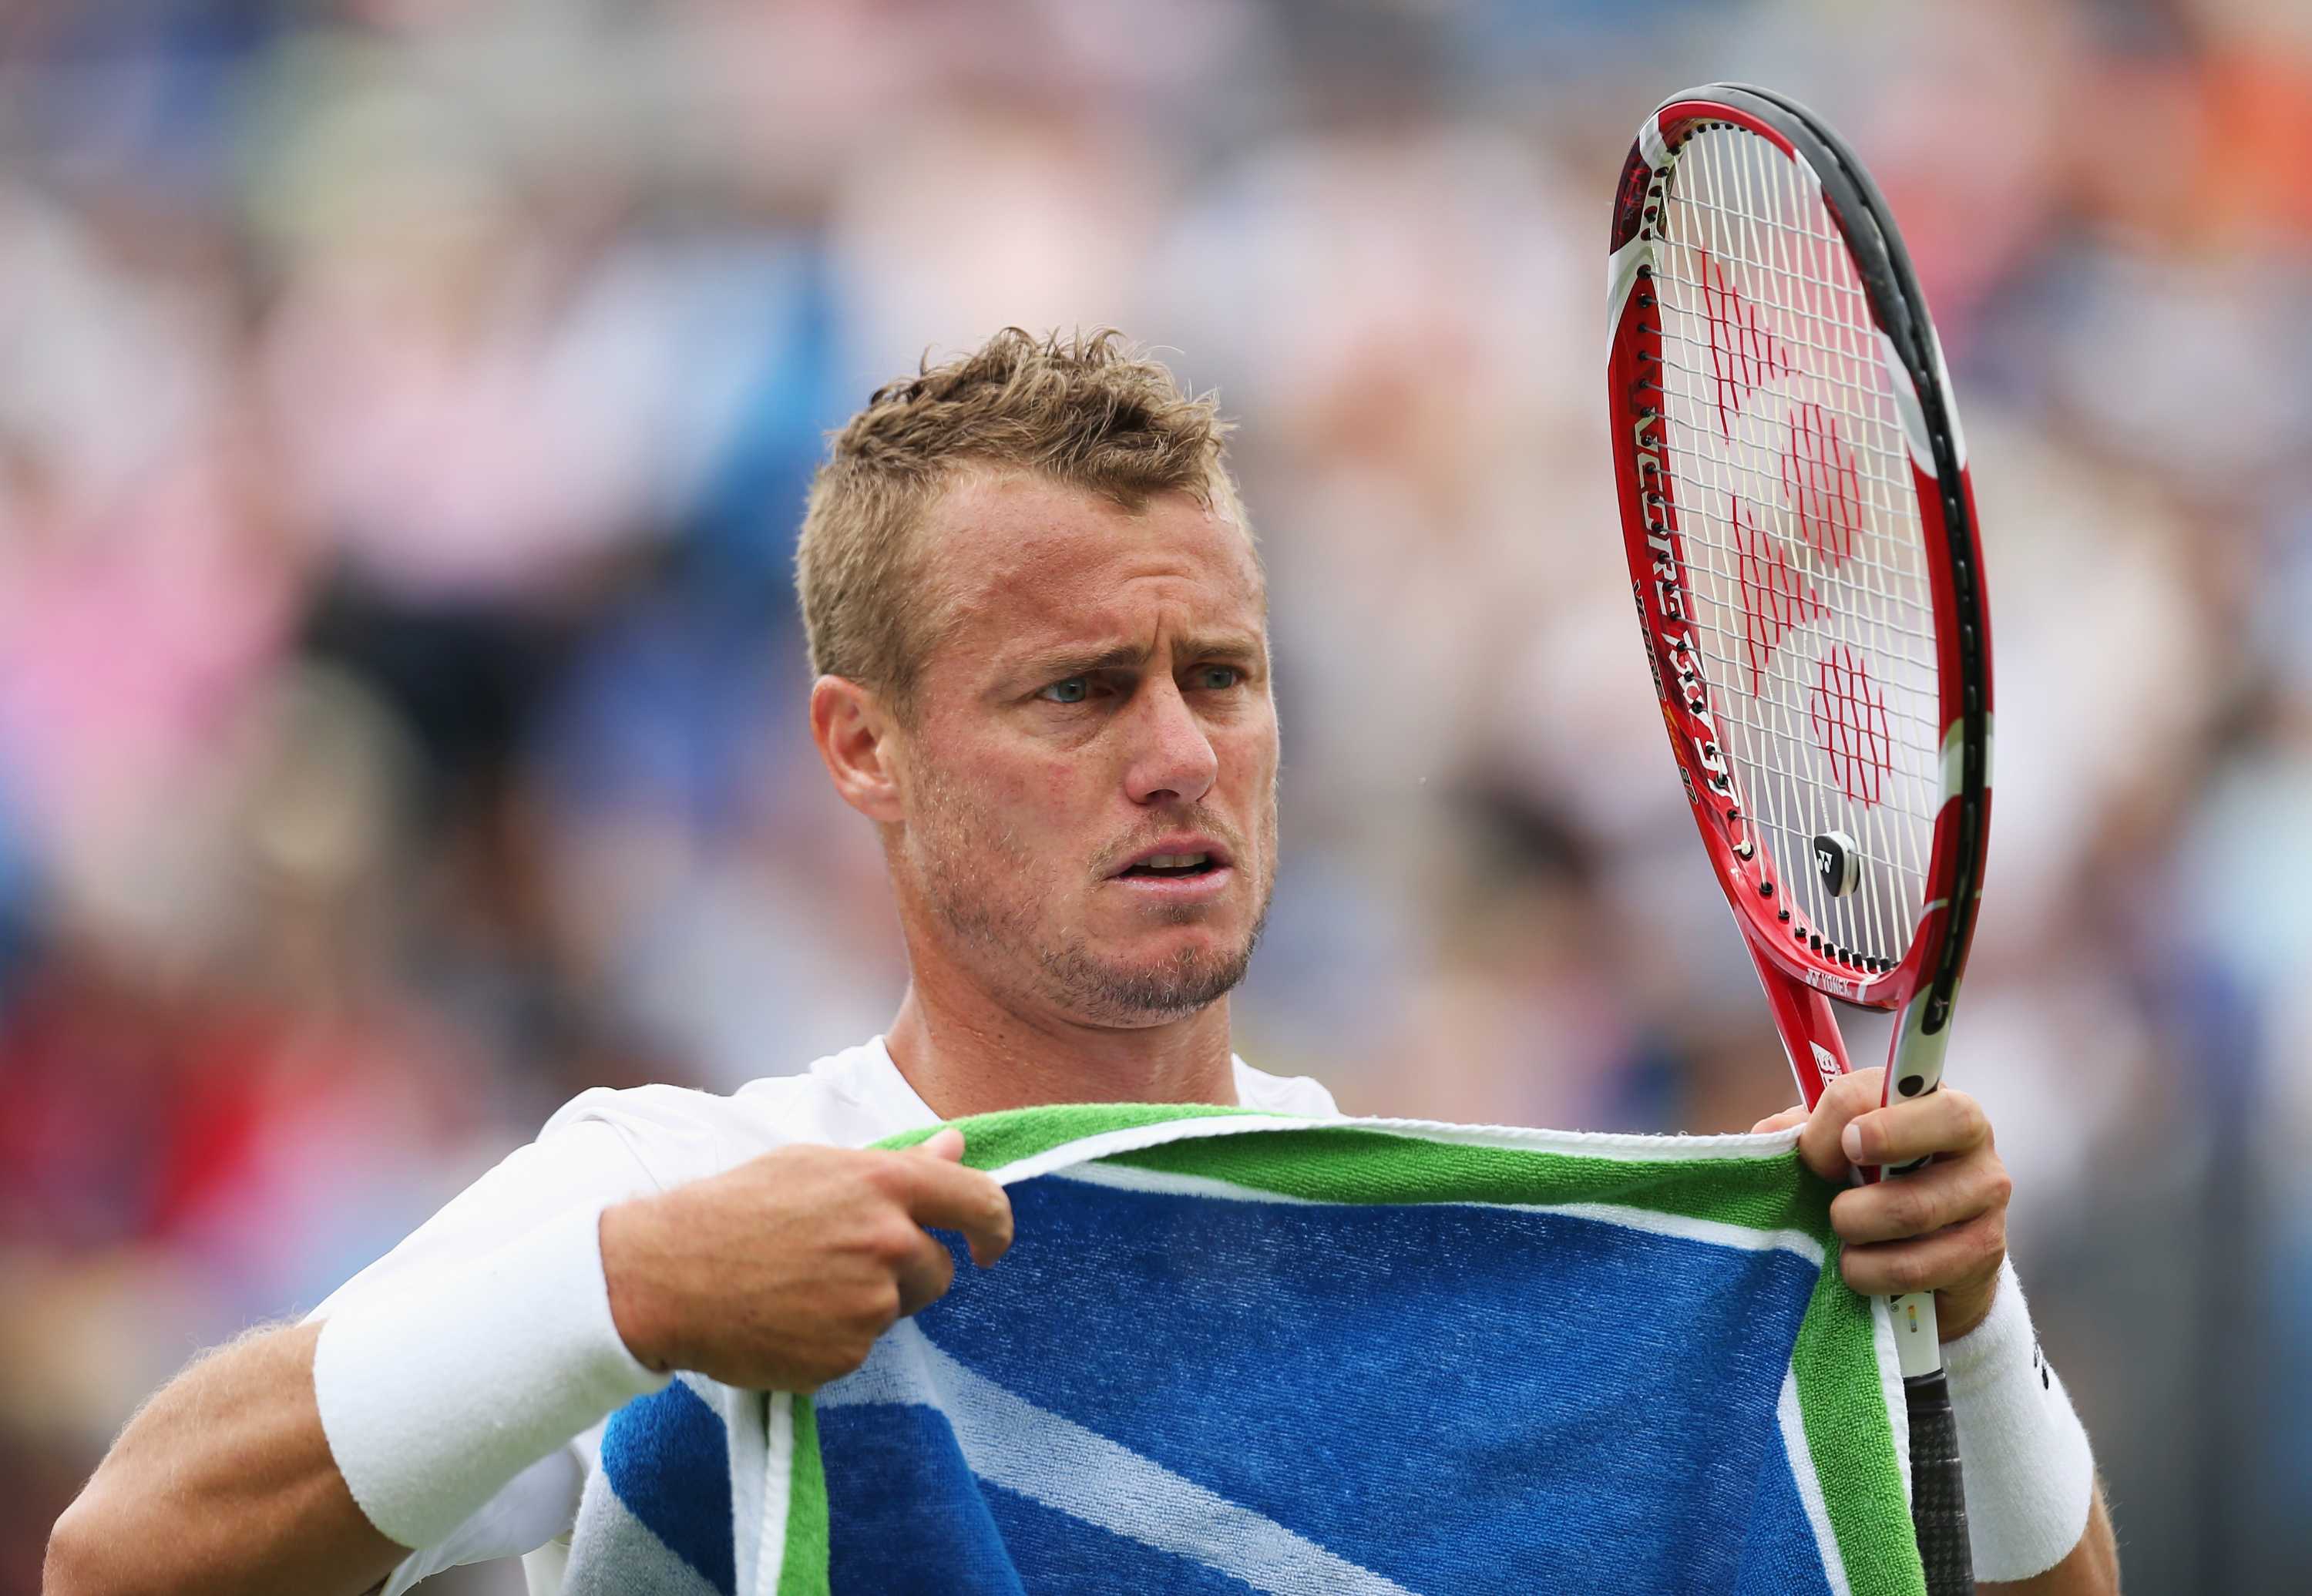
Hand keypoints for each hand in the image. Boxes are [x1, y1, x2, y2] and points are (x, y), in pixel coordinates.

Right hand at [599, 1127, 1013, 1390]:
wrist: (666, 1274)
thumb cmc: (737, 1207)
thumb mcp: (817, 1165)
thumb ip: (897, 1165)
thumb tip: (958, 1146)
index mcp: (885, 1184)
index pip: (980, 1202)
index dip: (995, 1227)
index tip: (987, 1246)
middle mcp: (887, 1243)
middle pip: (938, 1270)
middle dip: (908, 1272)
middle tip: (843, 1263)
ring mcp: (868, 1305)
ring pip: (897, 1311)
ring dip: (868, 1304)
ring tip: (802, 1285)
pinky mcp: (843, 1356)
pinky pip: (860, 1349)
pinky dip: (833, 1339)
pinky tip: (787, 1317)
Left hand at [1751, 1068, 2010, 1339]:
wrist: (1932, 1259)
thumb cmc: (1876, 1184)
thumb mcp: (1840, 1150)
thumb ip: (1805, 1132)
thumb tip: (1768, 1136)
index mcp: (1933, 1099)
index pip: (1889, 1086)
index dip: (1838, 1118)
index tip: (1814, 1156)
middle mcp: (1974, 1141)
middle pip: (1927, 1134)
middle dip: (1864, 1160)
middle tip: (1834, 1204)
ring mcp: (1986, 1196)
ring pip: (1913, 1208)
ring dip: (1857, 1227)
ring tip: (1842, 1236)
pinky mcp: (1985, 1251)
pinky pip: (1917, 1265)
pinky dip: (1871, 1271)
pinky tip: (1859, 1267)